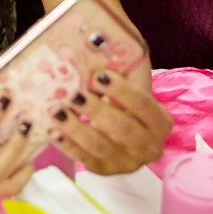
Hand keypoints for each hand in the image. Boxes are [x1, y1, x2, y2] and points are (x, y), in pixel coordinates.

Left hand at [48, 69, 171, 175]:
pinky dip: (66, 144)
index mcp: (160, 122)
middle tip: (74, 95)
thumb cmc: (124, 96)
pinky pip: (82, 158)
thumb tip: (96, 44)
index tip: (97, 75)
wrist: (122, 124)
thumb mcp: (131, 79)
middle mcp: (149, 146)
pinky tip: (52, 130)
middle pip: (124, 129)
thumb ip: (122, 65)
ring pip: (100, 146)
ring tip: (56, 110)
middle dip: (97, 111)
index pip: (144, 105)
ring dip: (76, 128)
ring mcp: (125, 162)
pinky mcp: (103, 169)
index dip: (122, 90)